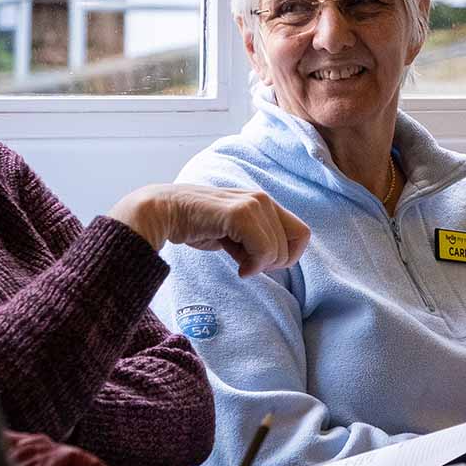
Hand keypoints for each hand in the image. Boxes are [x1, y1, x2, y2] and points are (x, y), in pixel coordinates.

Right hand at [109, 183, 309, 277]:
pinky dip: (253, 265)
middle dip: (273, 263)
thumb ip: (257, 239)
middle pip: (294, 244)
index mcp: (264, 203)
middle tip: (247, 264)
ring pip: (278, 250)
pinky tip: (237, 266)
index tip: (262, 263)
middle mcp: (262, 199)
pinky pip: (263, 250)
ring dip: (259, 265)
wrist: (165, 212)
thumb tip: (275, 261)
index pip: (301, 233)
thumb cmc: (198, 224)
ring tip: (236, 260)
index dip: (288, 255)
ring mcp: (253, 204)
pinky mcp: (240, 214)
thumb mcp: (235, 232)